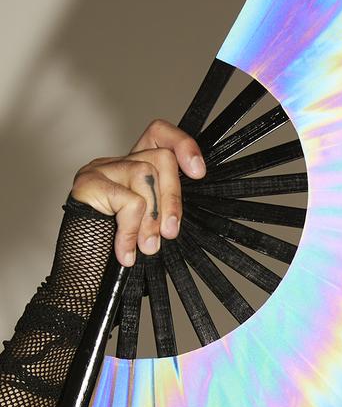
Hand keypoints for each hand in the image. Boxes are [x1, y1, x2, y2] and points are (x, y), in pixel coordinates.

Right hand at [70, 119, 205, 267]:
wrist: (79, 273)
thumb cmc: (114, 249)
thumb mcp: (150, 225)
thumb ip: (165, 209)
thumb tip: (186, 210)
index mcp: (134, 167)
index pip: (159, 134)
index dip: (183, 145)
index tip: (198, 172)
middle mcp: (117, 162)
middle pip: (161, 158)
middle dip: (173, 198)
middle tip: (169, 233)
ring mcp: (100, 169)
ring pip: (146, 174)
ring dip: (152, 217)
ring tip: (147, 247)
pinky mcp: (87, 183)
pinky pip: (128, 200)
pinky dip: (132, 230)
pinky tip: (126, 252)